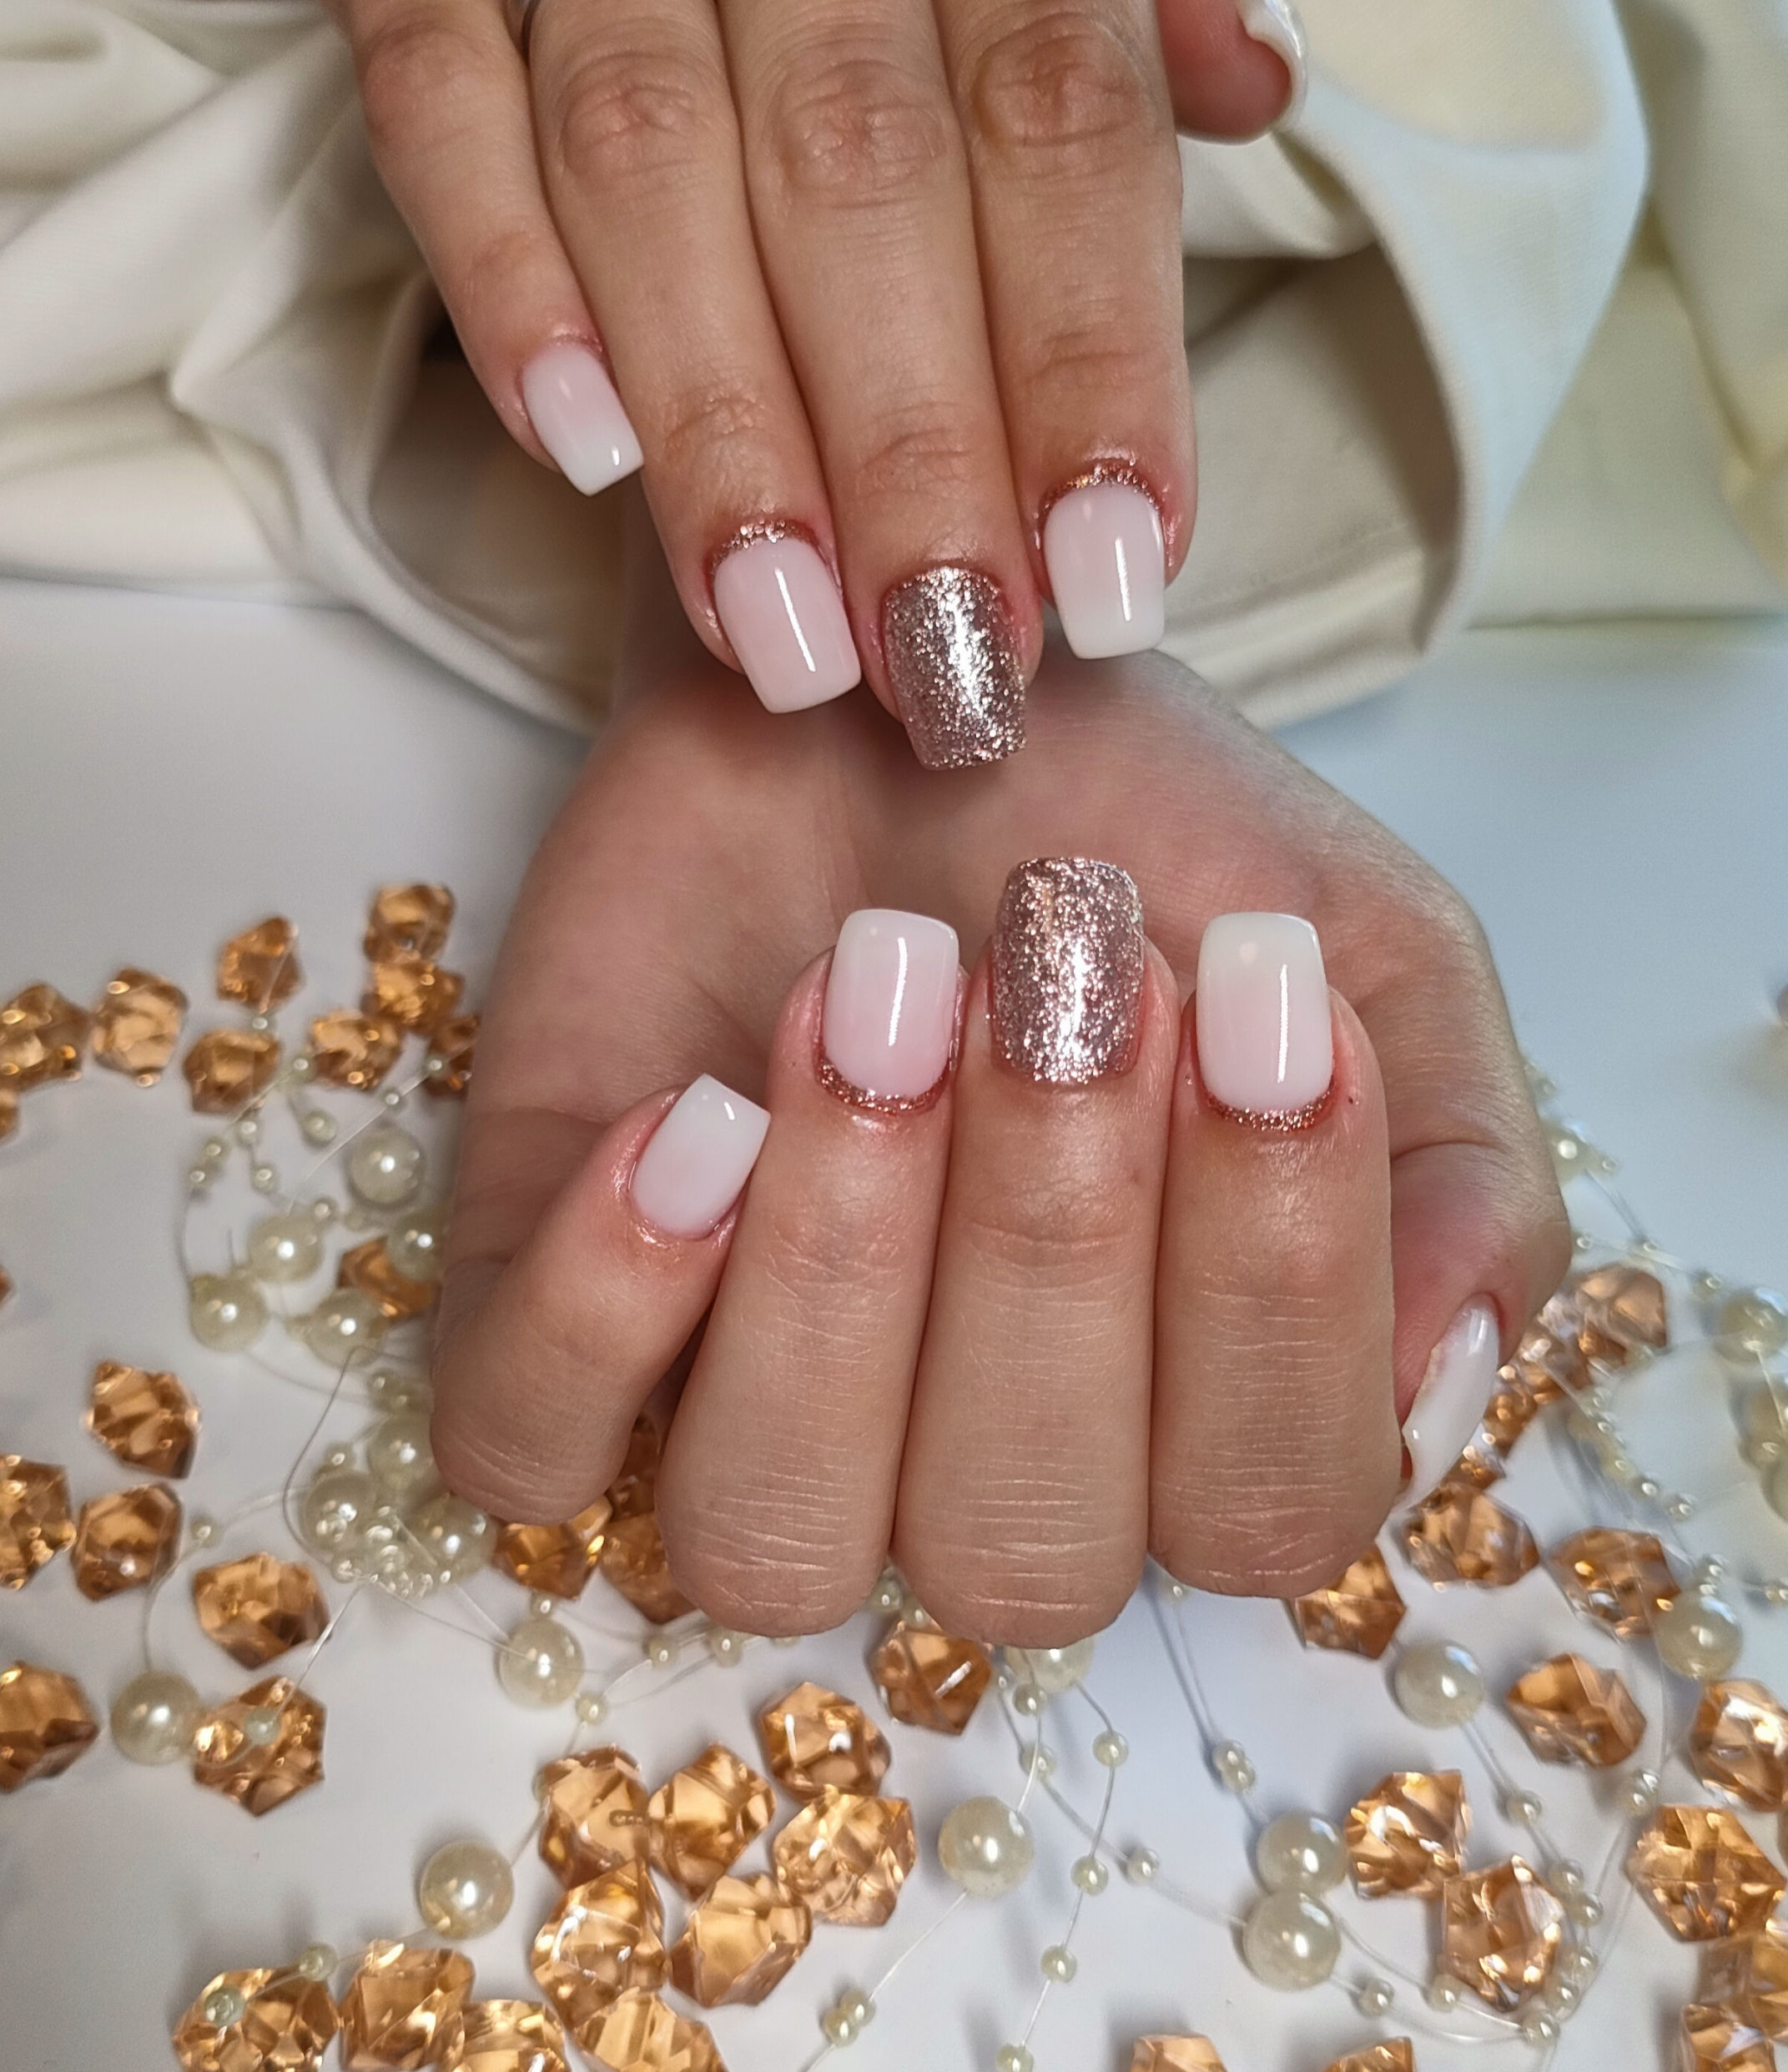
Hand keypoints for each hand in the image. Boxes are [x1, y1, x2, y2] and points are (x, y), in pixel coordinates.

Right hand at [306, 0, 1304, 761]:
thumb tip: (1260, 83)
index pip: (1062, 94)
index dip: (1091, 354)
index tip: (1113, 572)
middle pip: (855, 149)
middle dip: (910, 445)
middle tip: (943, 658)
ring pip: (644, 147)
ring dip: (721, 423)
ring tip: (780, 627)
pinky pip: (438, 102)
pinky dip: (510, 293)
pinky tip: (584, 459)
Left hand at [430, 639, 1566, 1640]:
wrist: (895, 668)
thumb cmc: (1139, 833)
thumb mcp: (1367, 948)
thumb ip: (1457, 1164)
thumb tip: (1438, 1371)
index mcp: (1195, 1416)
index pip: (1265, 1508)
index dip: (1271, 1279)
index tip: (1249, 988)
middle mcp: (979, 1470)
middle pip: (1024, 1546)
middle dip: (1049, 1239)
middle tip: (1049, 957)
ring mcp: (749, 1416)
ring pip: (773, 1533)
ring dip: (834, 1267)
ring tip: (871, 991)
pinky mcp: (549, 1324)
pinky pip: (533, 1452)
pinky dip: (606, 1306)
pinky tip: (688, 1116)